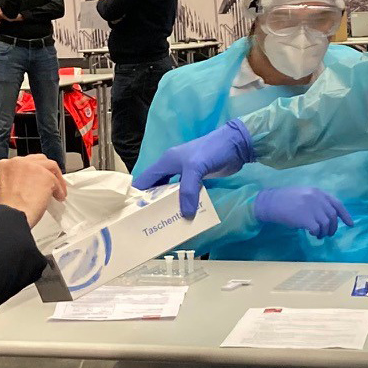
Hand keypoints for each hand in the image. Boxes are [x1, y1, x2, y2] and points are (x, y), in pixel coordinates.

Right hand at [0, 154, 66, 228]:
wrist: (11, 216)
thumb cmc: (8, 209)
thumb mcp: (6, 188)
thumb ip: (17, 181)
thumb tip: (30, 184)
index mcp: (5, 165)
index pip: (23, 162)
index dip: (32, 170)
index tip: (36, 177)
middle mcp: (18, 162)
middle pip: (38, 160)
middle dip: (45, 170)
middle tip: (50, 180)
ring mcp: (32, 167)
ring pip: (50, 166)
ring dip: (55, 178)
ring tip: (57, 190)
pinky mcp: (46, 176)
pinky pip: (56, 181)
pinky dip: (59, 190)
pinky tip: (58, 197)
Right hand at [132, 118, 254, 219]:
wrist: (235, 144)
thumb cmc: (211, 151)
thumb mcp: (195, 168)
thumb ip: (188, 190)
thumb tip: (186, 215)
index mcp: (166, 162)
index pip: (144, 180)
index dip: (137, 195)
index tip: (132, 213)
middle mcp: (172, 167)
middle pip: (156, 188)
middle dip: (152, 203)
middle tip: (149, 223)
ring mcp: (185, 173)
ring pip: (171, 192)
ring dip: (169, 205)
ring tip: (165, 222)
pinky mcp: (197, 179)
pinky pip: (186, 194)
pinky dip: (184, 203)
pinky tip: (185, 215)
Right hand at [252, 187, 352, 238]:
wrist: (270, 203)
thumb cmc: (285, 200)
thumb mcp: (304, 194)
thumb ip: (317, 201)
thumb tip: (328, 216)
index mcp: (317, 192)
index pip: (337, 204)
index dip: (345, 215)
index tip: (350, 224)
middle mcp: (316, 198)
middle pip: (333, 216)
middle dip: (333, 227)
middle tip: (328, 234)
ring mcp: (311, 208)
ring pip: (326, 224)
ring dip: (325, 232)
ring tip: (319, 235)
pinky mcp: (305, 218)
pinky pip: (317, 229)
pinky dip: (317, 233)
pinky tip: (312, 233)